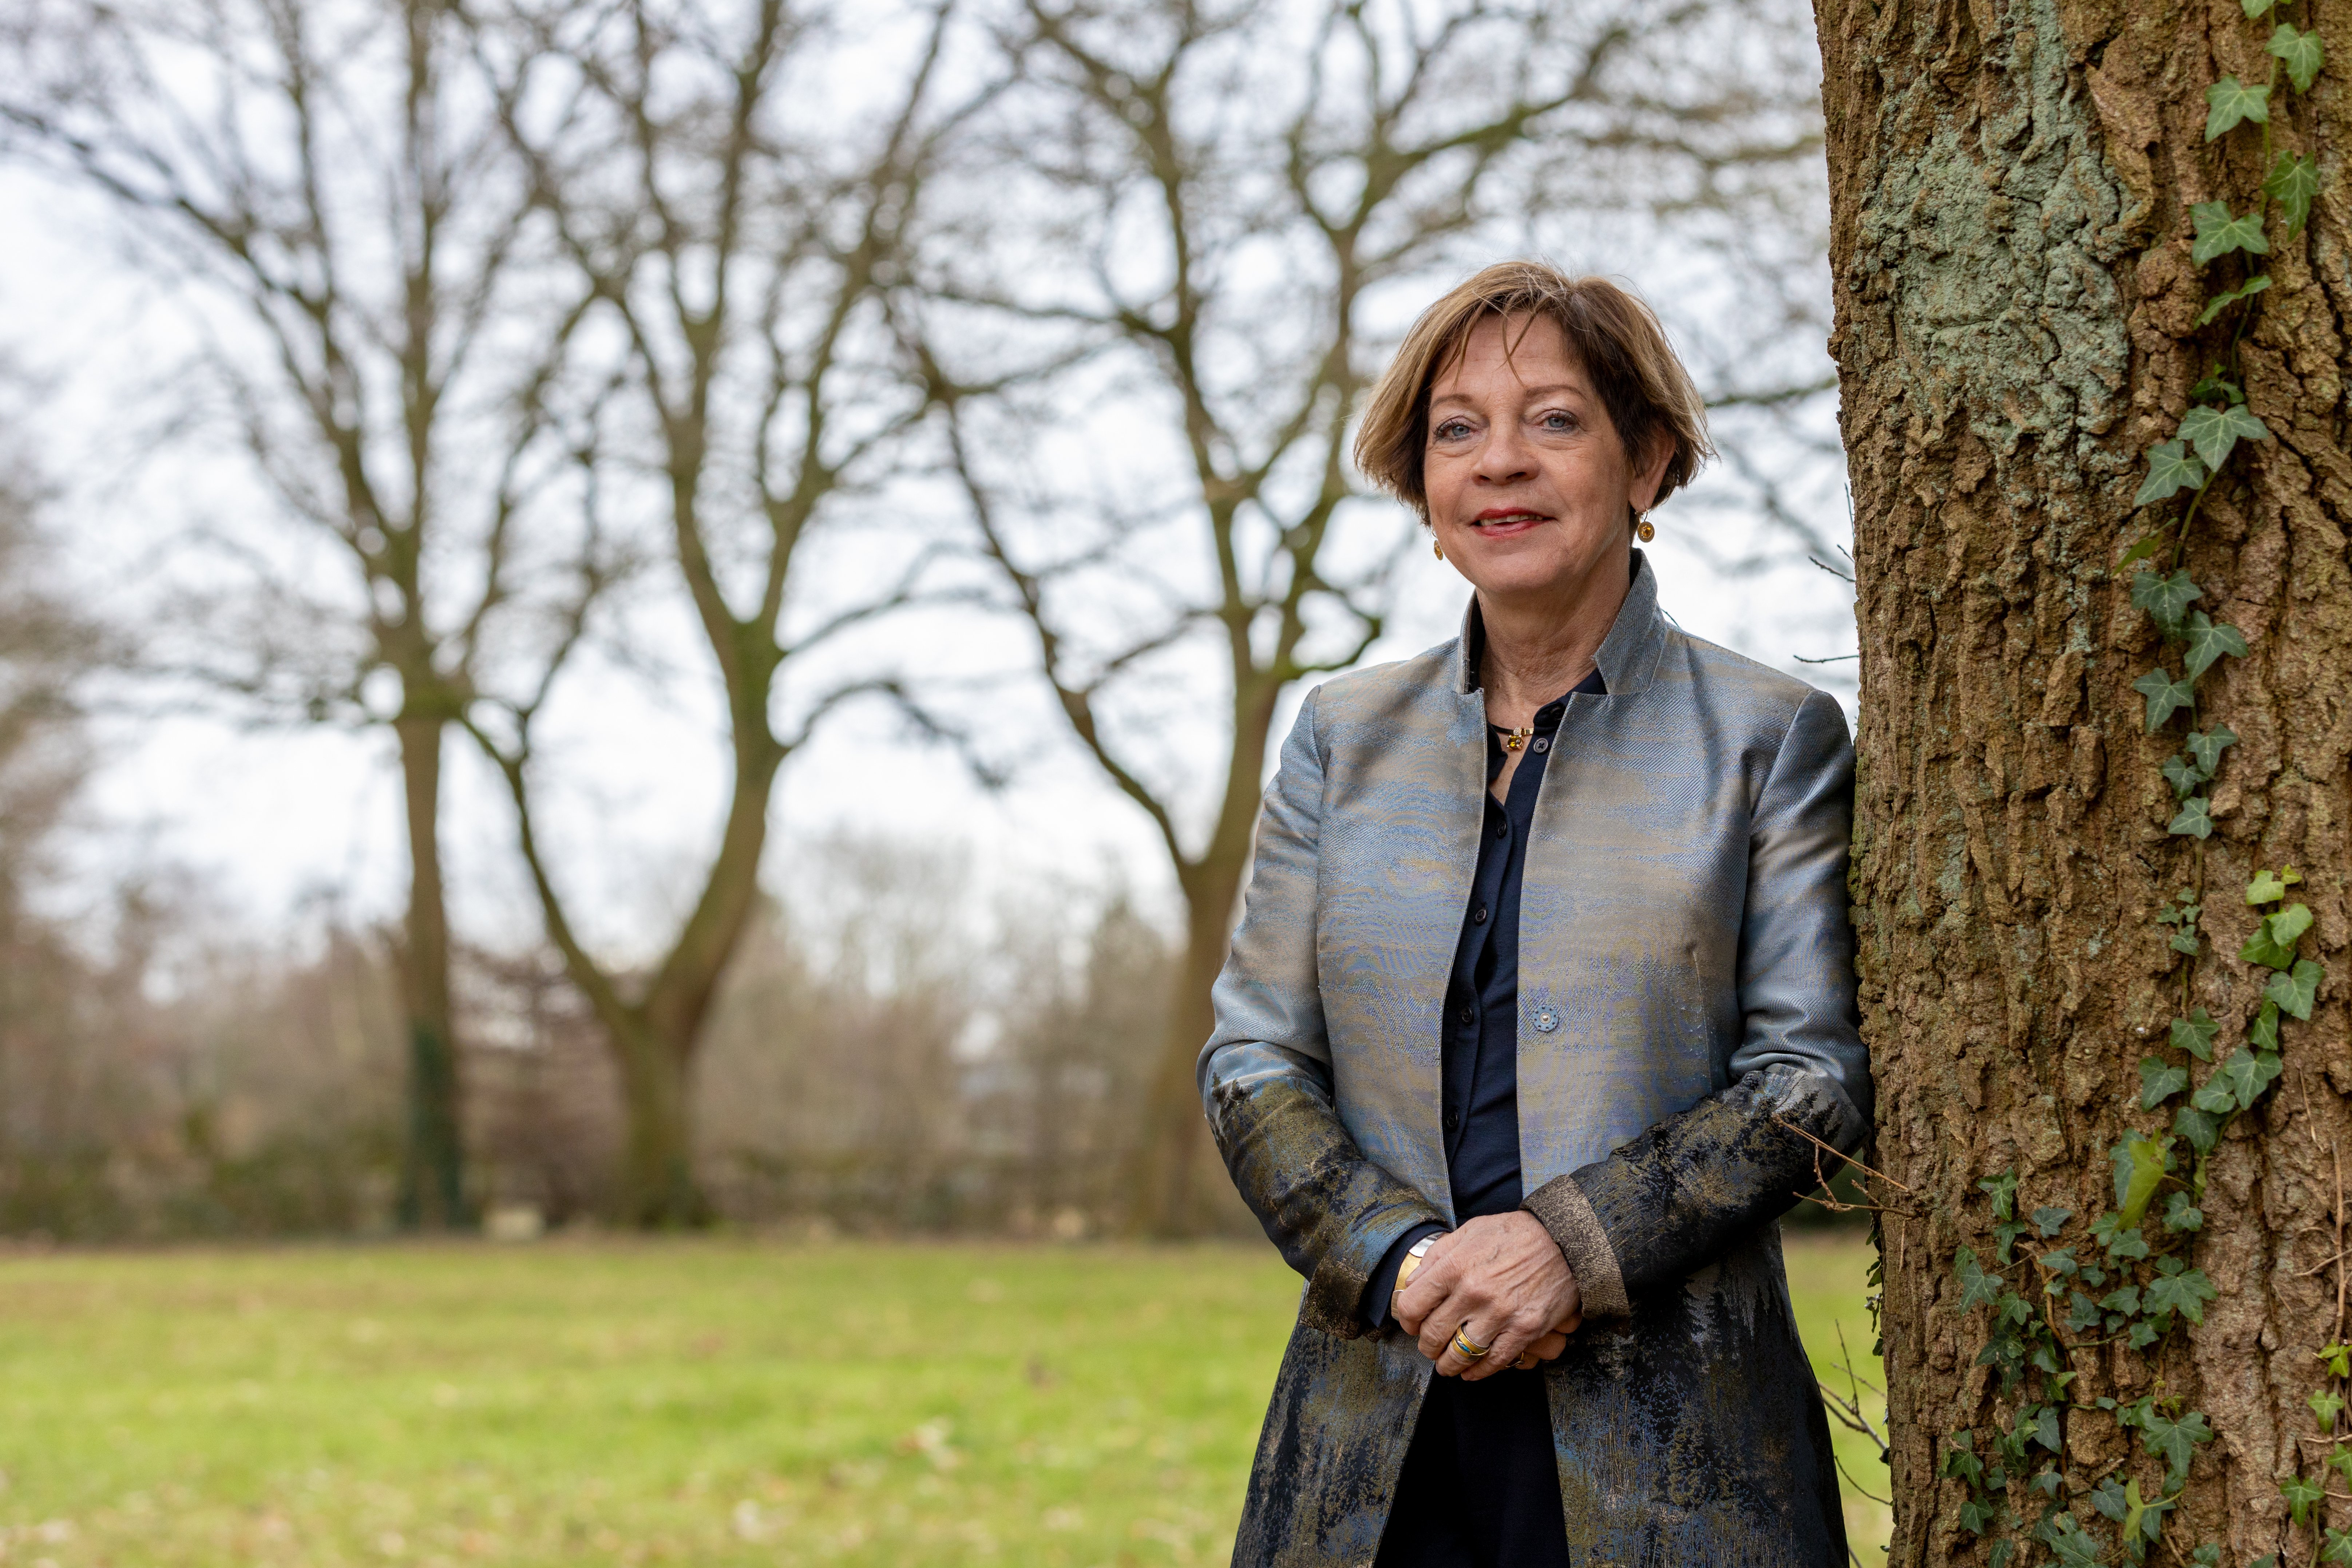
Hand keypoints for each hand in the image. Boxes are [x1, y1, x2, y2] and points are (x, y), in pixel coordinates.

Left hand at [1392, 1212, 1580, 1381]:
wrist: (1564, 1241)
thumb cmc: (1513, 1234)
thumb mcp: (1468, 1232)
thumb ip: (1437, 1257)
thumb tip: (1413, 1285)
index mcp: (1454, 1267)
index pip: (1412, 1306)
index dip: (1407, 1320)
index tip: (1412, 1324)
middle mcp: (1473, 1293)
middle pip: (1433, 1335)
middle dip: (1426, 1346)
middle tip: (1429, 1346)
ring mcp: (1500, 1314)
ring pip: (1460, 1355)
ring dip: (1448, 1365)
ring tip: (1446, 1364)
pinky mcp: (1524, 1330)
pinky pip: (1493, 1361)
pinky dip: (1478, 1372)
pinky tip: (1471, 1372)